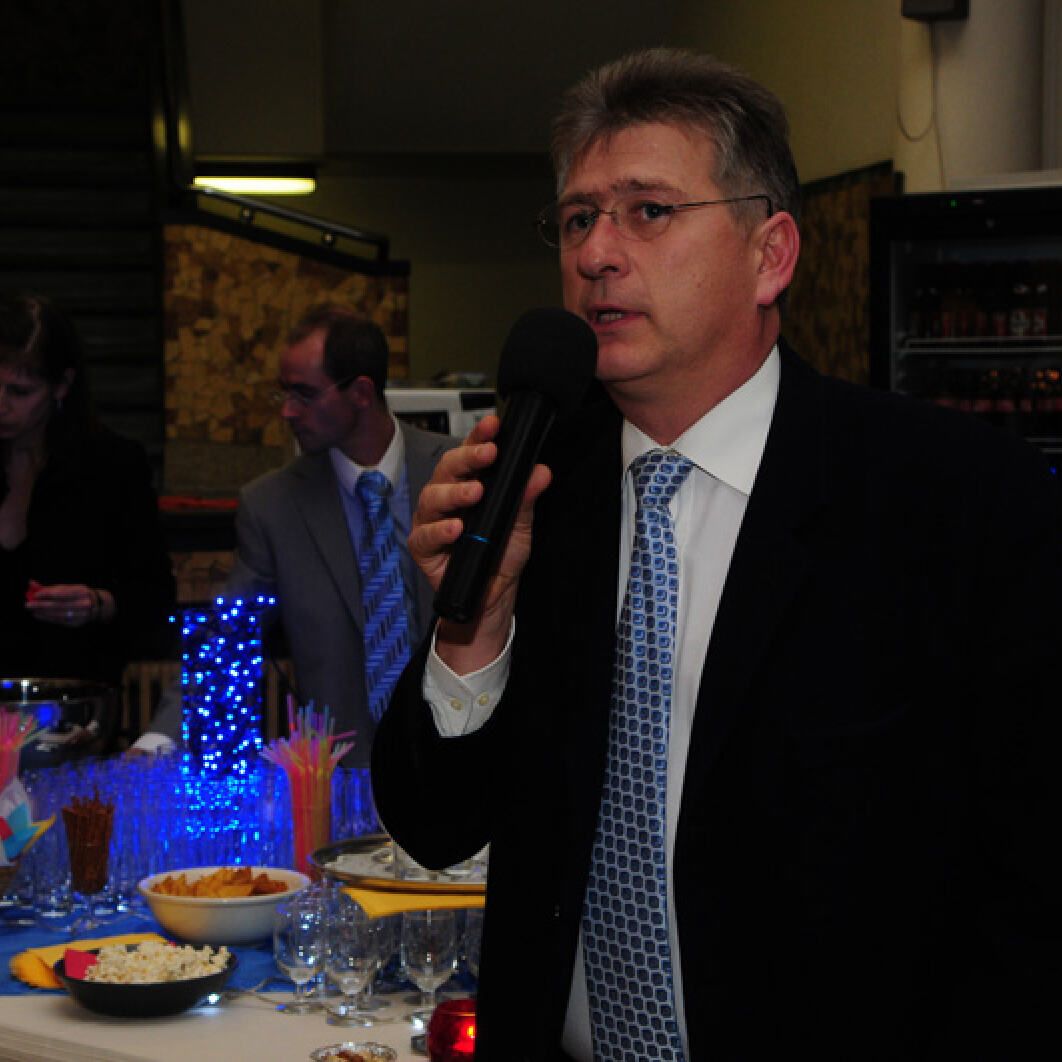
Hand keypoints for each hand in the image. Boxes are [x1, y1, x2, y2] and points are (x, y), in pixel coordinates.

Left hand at [25, 581, 110, 627]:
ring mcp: (81, 615)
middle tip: (28, 605)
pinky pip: (59, 621)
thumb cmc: (77, 594)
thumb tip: (31, 584)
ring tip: (32, 610)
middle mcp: (84, 603)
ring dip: (43, 612)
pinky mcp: (77, 623)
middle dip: (42, 605)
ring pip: (58, 614)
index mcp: (82, 591)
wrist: (96, 606)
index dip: (49, 594)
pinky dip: (47, 618)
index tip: (36, 595)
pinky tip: (38, 615)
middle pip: (59, 604)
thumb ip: (50, 587)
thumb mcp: (67, 588)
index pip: (63, 593)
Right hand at [409, 414, 550, 671]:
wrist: (492, 598)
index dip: (480, 437)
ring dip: (454, 492)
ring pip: (432, 497)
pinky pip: (425, 535)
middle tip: (488, 454)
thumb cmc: (501, 557)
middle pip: (447, 468)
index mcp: (468, 484)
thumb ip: (526, 498)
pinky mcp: (423, 548)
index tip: (493, 424)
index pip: (472, 455)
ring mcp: (432, 521)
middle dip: (468, 458)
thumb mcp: (520, 526)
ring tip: (475, 493)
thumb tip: (540, 472)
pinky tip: (456, 528)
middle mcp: (446, 497)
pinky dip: (441, 530)